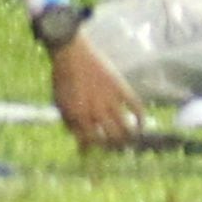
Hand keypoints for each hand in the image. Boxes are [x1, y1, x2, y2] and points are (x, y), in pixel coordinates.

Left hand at [45, 31, 141, 149]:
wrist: (70, 51)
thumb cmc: (62, 78)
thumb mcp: (60, 104)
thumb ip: (70, 125)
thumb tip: (81, 145)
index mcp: (78, 117)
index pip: (90, 143)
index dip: (92, 149)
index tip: (93, 150)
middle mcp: (95, 112)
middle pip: (110, 139)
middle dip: (112, 146)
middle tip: (113, 145)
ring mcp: (109, 100)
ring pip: (124, 128)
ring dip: (128, 137)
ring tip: (128, 139)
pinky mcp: (120, 87)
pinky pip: (136, 107)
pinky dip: (141, 118)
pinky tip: (140, 124)